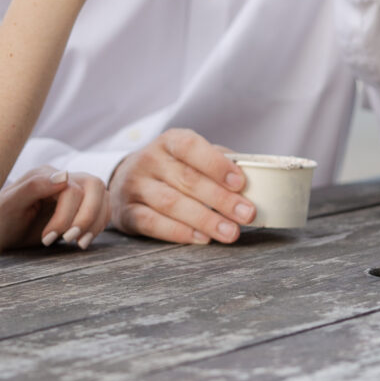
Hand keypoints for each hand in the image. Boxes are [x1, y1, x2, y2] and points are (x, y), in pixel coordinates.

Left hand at [0, 168, 110, 255]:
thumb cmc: (1, 221)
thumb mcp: (9, 205)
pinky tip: (81, 241)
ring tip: (76, 244)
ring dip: (94, 223)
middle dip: (87, 217)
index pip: (71, 189)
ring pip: (103, 197)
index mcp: (45, 174)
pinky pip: (103, 210)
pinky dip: (97, 226)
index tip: (48, 240)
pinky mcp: (80, 207)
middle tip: (69, 240)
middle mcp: (63, 179)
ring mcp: (74, 191)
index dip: (65, 216)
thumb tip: (65, 175)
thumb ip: (34, 186)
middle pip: (95, 186)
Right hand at [108, 129, 254, 244]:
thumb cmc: (171, 169)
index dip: (216, 163)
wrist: (125, 182)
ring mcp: (135, 186)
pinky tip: (203, 238)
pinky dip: (180, 232)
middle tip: (246, 214)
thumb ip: (218, 161)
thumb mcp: (190, 157)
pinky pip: (153, 223)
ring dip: (205, 219)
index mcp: (168, 141)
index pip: (190, 146)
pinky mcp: (127, 212)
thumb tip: (253, 176)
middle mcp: (148, 160)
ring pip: (171, 202)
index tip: (241, 182)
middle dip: (220, 198)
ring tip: (230, 232)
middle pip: (186, 179)